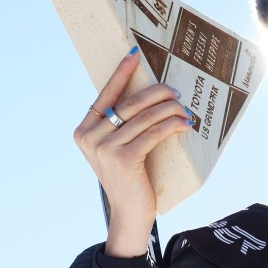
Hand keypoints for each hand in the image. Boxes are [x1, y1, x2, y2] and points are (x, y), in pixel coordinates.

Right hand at [75, 48, 191, 256]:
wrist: (129, 213)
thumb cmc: (128, 178)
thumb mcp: (116, 149)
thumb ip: (119, 127)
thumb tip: (147, 98)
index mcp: (83, 130)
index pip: (105, 95)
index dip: (120, 73)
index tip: (135, 55)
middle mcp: (89, 137)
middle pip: (128, 103)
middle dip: (156, 93)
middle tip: (176, 91)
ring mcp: (104, 149)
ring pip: (144, 117)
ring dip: (169, 109)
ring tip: (184, 108)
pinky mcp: (124, 159)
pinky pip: (152, 134)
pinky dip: (170, 125)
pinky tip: (183, 124)